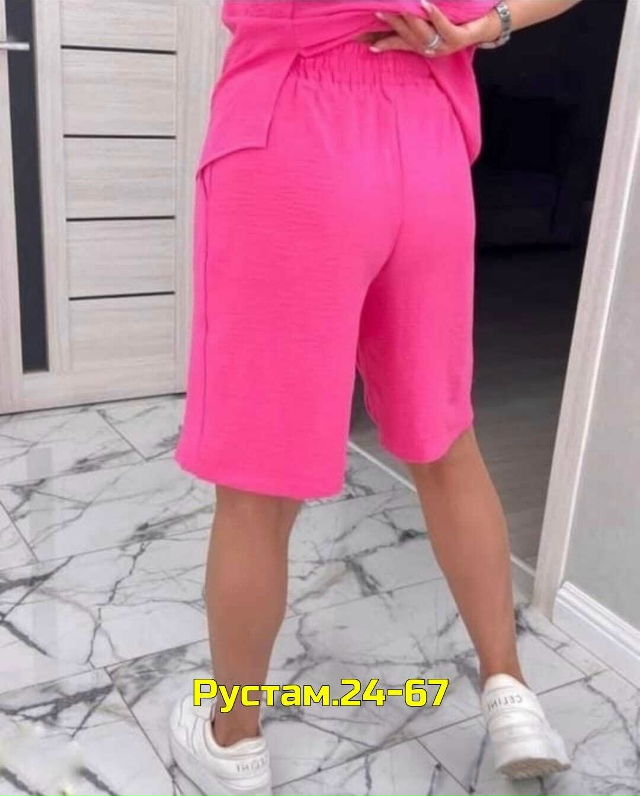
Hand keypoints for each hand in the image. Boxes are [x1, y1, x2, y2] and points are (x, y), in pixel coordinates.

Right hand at [355, 0, 495, 57]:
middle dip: (393, 23)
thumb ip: (418, 18)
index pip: (399, 43)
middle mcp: (432, 49)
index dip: (383, 42)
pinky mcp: (458, 39)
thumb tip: (402, 12)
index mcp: (423, 46)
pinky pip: (443, 26)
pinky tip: (424, 4)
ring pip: (422, 33)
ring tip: (400, 5)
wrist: (487, 25)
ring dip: (410, 19)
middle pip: (408, 36)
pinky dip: (433, 14)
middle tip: (379, 10)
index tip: (366, 43)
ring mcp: (444, 45)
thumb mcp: (434, 21)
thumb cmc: (459, 21)